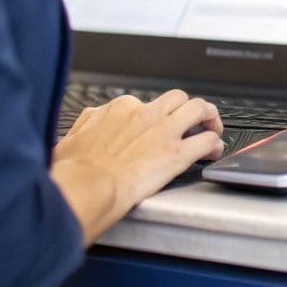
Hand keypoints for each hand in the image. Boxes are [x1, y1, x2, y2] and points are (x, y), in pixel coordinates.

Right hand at [50, 90, 221, 243]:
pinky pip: (206, 141)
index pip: (144, 103)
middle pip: (177, 98)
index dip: (154, 116)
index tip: (155, 128)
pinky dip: (215, 144)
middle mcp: (145, 113)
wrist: (87, 187)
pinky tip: (214, 152)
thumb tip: (89, 122)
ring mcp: (164, 131)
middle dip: (188, 108)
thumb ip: (87, 125)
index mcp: (119, 109)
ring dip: (209, 117)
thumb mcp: (71, 138)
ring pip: (199, 109)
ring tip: (212, 128)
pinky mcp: (177, 153)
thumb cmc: (75, 171)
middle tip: (194, 120)